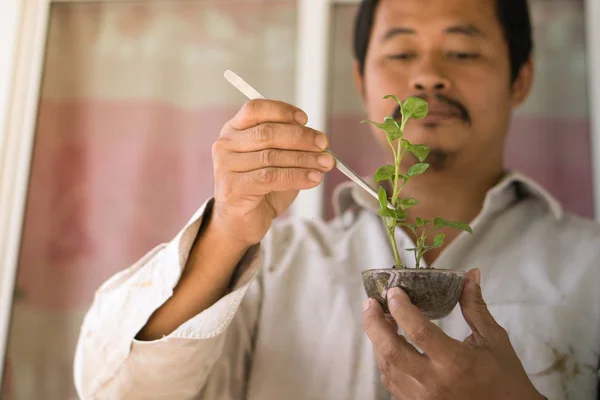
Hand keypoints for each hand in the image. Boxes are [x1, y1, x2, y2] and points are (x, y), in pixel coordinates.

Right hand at [211, 99, 333, 245]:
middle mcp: (226, 145)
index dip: (282, 111)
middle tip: (324, 145)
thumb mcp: (277, 162)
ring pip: (272, 156)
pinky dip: (297, 177)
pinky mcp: (233, 188)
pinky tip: (313, 179)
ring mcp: (226, 167)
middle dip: (301, 137)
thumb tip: (321, 144)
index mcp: (234, 130)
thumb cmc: (260, 189)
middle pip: (267, 132)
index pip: (255, 109)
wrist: (239, 222)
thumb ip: (291, 148)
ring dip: (304, 159)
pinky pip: (271, 178)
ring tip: (325, 164)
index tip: (305, 119)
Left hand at [362, 269, 544, 399]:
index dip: (402, 308)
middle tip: (370, 303)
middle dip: (374, 323)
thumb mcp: (494, 340)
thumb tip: (471, 274)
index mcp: (455, 363)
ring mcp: (421, 398)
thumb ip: (475, 307)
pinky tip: (388, 344)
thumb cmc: (504, 378)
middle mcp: (433, 382)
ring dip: (378, 340)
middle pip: (390, 350)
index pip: (419, 331)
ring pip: (386, 366)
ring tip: (378, 319)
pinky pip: (391, 382)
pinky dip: (385, 360)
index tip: (393, 291)